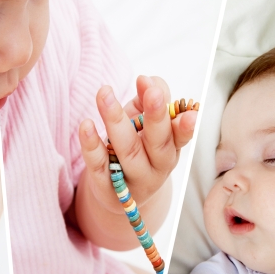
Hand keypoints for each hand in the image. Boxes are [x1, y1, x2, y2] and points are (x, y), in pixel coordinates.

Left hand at [78, 75, 196, 212]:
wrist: (116, 193)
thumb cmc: (135, 147)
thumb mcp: (144, 124)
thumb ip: (147, 100)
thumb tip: (147, 80)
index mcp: (170, 149)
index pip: (180, 136)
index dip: (184, 126)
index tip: (188, 113)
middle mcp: (155, 166)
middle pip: (157, 143)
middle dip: (156, 117)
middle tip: (153, 92)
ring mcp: (131, 179)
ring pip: (127, 151)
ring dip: (116, 120)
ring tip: (105, 93)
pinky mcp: (106, 187)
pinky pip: (98, 165)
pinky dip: (91, 145)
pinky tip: (86, 124)